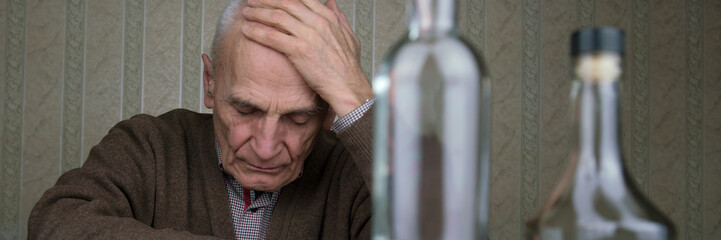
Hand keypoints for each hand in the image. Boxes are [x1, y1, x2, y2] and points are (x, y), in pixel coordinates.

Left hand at [240, 0, 372, 116]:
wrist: (347, 86)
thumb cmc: (347, 67)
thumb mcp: (349, 36)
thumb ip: (339, 18)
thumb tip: (331, 3)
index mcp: (328, 18)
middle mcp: (318, 23)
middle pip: (286, 3)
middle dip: (265, 0)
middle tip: (252, 0)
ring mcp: (308, 36)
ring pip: (277, 17)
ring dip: (258, 13)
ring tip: (246, 13)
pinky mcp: (299, 50)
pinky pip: (273, 37)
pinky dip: (257, 32)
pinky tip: (247, 30)